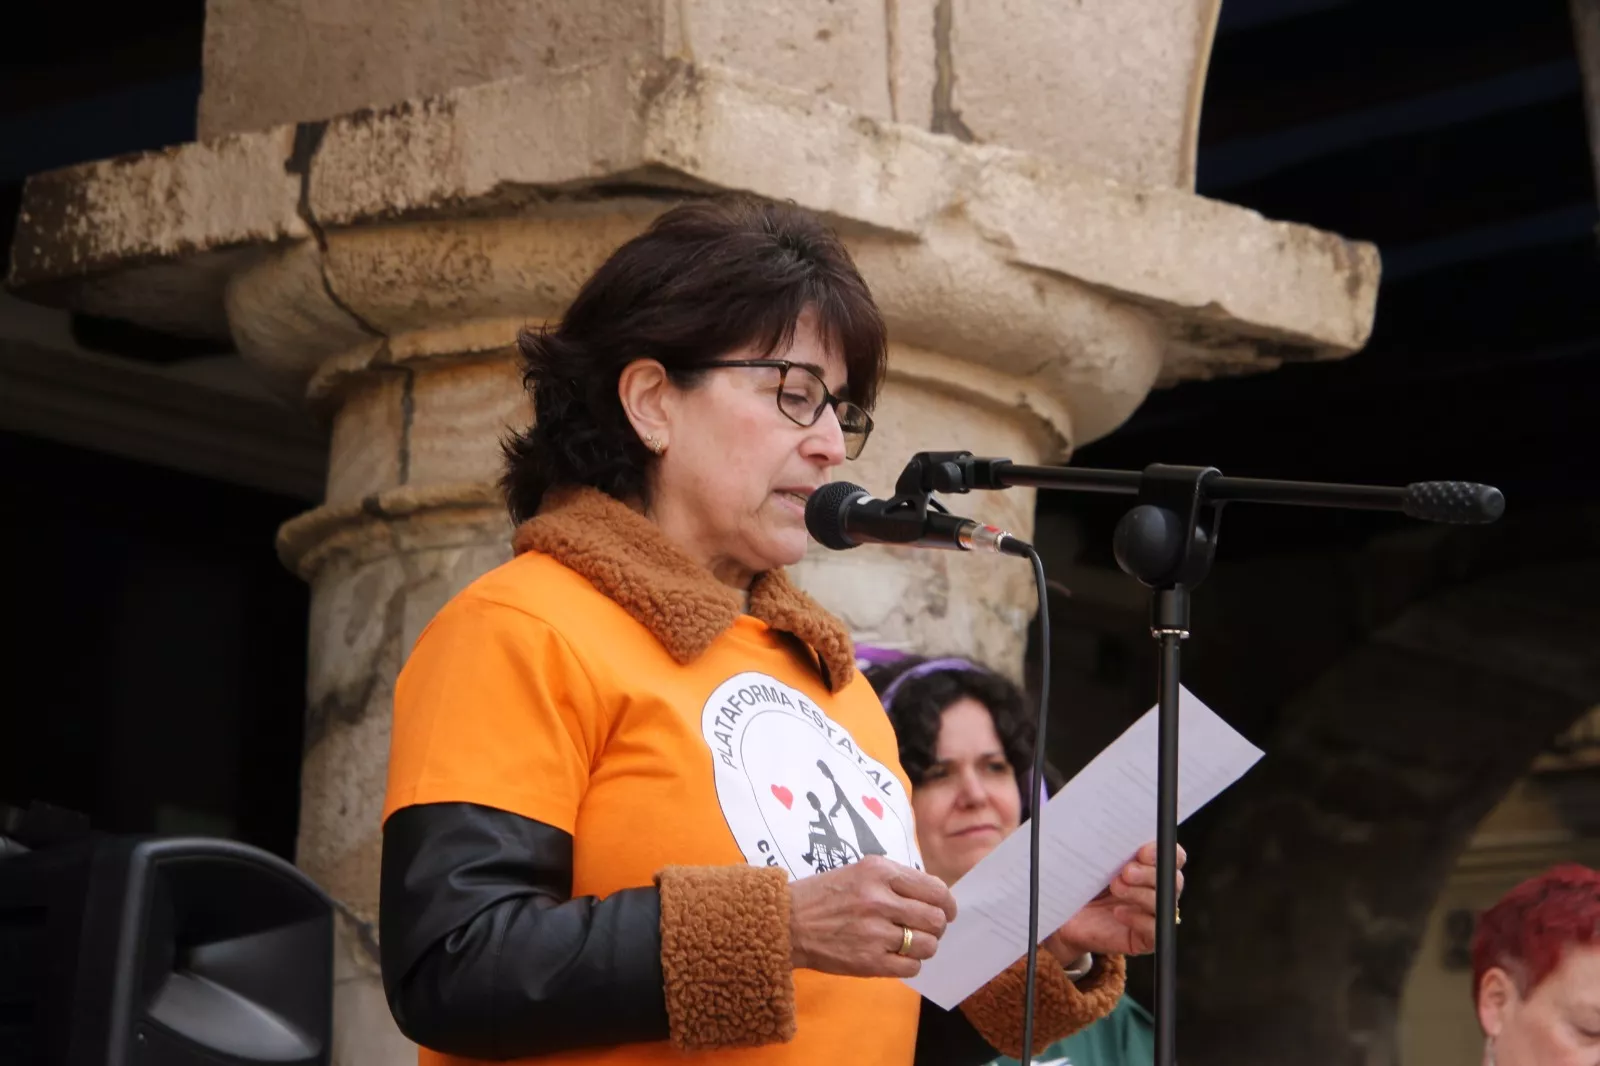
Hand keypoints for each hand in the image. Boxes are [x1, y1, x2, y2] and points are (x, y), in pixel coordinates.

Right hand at [788, 856, 957, 978]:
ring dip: (924, 946)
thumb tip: (933, 896)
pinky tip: (896, 957)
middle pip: (935, 919)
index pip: (935, 889)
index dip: (947, 903)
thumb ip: (895, 880)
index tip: (946, 910)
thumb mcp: (859, 871)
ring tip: (910, 943)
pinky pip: (911, 967)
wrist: (787, 922)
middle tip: (927, 929)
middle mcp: (879, 900)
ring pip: (927, 945)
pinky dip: (910, 964)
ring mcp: (874, 932)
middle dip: (937, 926)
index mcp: (879, 872)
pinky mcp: (869, 961)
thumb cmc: (824, 895)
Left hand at [1046, 841, 1185, 960]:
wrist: (1065, 919)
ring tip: (1116, 887)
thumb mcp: (1093, 862)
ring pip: (1164, 903)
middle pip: (1173, 880)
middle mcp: (1157, 890)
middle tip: (1126, 871)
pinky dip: (1138, 919)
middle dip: (1150, 873)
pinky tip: (1118, 913)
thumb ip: (1109, 848)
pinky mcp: (1146, 939)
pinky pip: (1155, 930)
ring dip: (1140, 893)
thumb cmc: (1081, 884)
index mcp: (1150, 865)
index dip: (1161, 851)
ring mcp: (1153, 915)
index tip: (1142, 851)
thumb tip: (1116, 836)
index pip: (1173, 855)